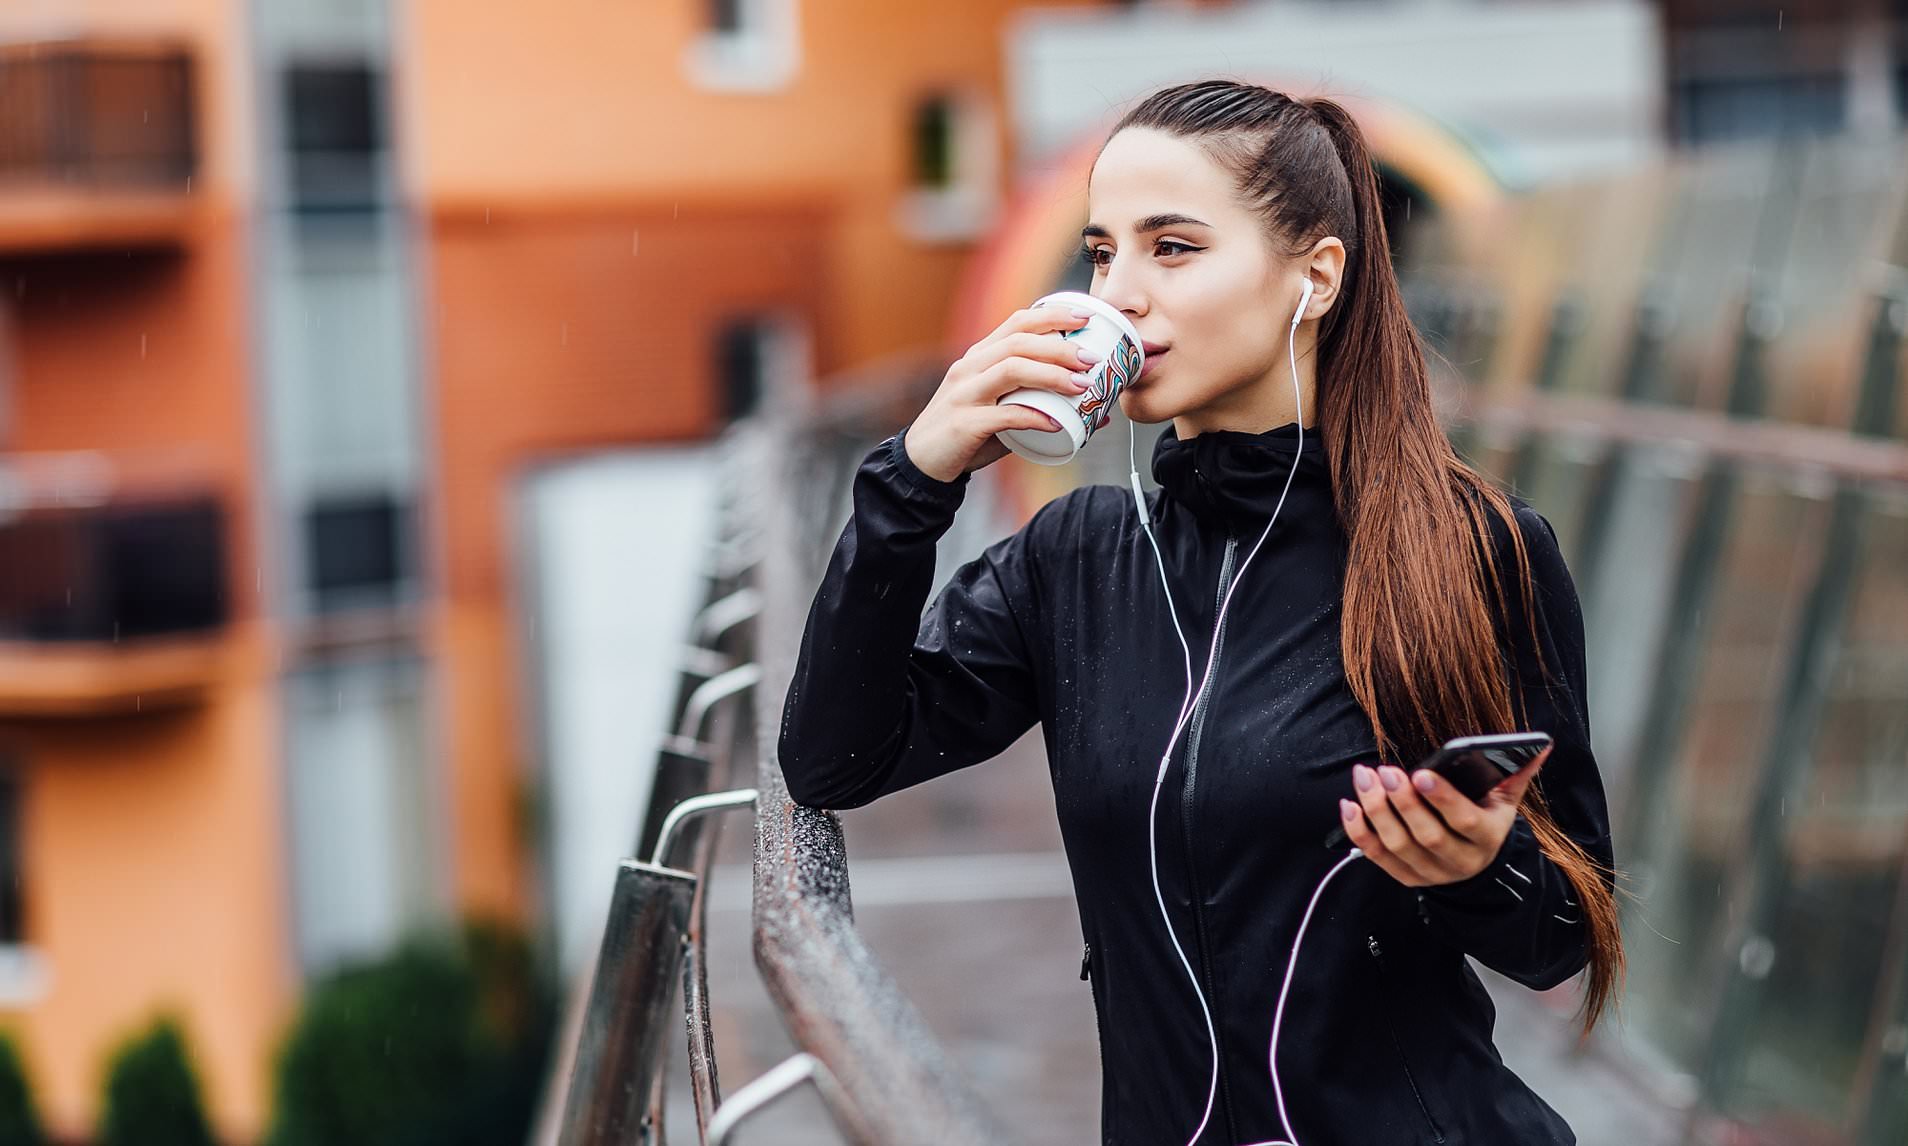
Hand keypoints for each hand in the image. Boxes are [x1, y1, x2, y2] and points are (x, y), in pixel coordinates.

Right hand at [903, 303, 1103, 481]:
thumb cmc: (967, 434)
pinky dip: (1034, 417)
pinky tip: (1057, 424)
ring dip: (1051, 375)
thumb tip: (1094, 414)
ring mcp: (964, 394)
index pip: (1017, 322)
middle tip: (1092, 359)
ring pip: (1011, 370)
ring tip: (1082, 386)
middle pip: (1018, 342)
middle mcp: (970, 368)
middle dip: (1060, 346)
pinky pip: (1004, 415)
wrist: (921, 462)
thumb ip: (1037, 404)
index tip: (1085, 316)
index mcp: (979, 357)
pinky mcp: (964, 423)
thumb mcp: (999, 410)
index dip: (1052, 315)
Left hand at [1338, 748, 1550, 886]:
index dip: (1442, 799)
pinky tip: (1350, 804)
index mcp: (1487, 837)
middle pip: (1427, 835)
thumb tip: (1539, 745)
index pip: (1464, 820)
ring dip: (1377, 811)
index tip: (1421, 773)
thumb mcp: (1506, 800)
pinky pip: (1377, 856)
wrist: (1478, 866)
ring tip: (1365, 778)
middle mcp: (1460, 860)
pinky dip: (1359, 831)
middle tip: (1385, 770)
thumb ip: (1517, 772)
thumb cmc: (1487, 820)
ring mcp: (1431, 873)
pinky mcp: (1406, 877)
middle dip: (1403, 802)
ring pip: (1399, 845)